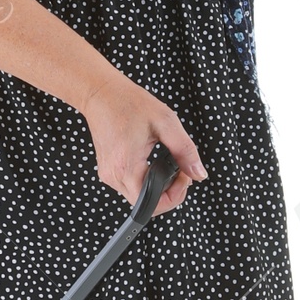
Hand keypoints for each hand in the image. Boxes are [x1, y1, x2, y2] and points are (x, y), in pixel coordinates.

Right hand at [80, 74, 205, 213]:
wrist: (101, 93)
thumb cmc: (128, 103)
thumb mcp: (166, 122)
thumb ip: (185, 151)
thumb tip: (199, 174)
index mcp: (127, 167)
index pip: (154, 206)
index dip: (176, 196)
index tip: (183, 174)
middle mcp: (114, 176)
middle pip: (149, 203)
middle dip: (170, 190)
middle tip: (178, 167)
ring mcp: (109, 175)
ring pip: (140, 195)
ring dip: (158, 184)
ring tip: (164, 160)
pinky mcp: (108, 171)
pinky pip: (131, 186)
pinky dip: (146, 178)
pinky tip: (151, 159)